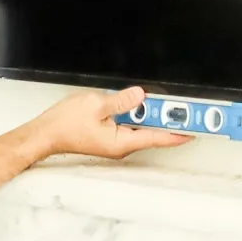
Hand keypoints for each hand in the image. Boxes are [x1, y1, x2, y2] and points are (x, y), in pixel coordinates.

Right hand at [30, 87, 188, 161]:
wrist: (45, 133)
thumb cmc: (65, 125)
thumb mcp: (96, 105)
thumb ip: (121, 100)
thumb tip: (140, 95)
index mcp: (122, 142)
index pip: (158, 137)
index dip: (178, 132)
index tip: (196, 128)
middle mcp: (122, 145)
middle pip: (152, 132)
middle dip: (168, 119)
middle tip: (185, 107)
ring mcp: (116, 141)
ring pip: (142, 127)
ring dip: (152, 115)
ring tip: (164, 102)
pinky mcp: (109, 135)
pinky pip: (130, 125)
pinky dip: (138, 114)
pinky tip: (139, 103)